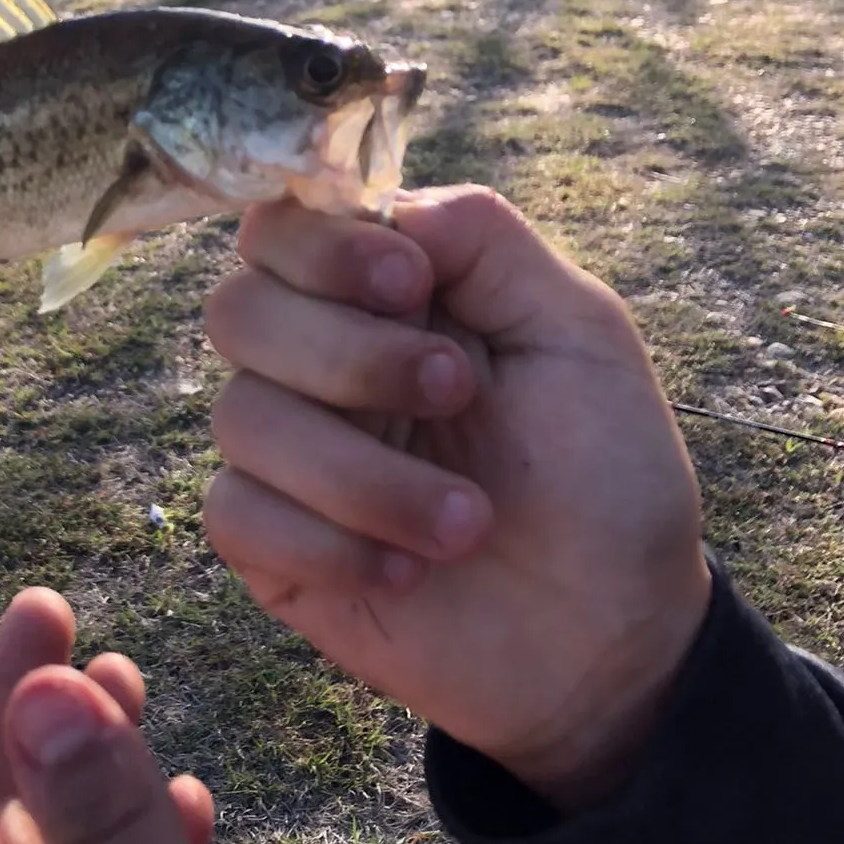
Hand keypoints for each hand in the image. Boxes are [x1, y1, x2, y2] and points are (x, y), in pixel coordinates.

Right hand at [203, 186, 712, 810]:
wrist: (608, 638)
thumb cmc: (605, 479)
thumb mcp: (578, 334)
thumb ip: (485, 243)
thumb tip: (384, 206)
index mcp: (386, 300)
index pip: (285, 229)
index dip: (324, 247)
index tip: (412, 288)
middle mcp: (320, 366)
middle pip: (238, 310)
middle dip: (347, 356)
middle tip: (458, 395)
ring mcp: (289, 458)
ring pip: (242, 418)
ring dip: (363, 475)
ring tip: (467, 525)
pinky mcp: (271, 547)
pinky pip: (235, 514)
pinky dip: (325, 542)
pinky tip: (406, 573)